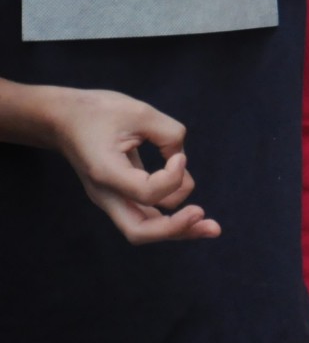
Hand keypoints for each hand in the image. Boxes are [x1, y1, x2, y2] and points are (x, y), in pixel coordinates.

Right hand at [44, 87, 221, 243]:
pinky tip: (193, 213)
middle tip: (207, 221)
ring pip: (144, 229)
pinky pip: (146, 216)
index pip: (146, 192)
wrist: (65, 119)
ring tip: (209, 224)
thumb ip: (169, 134)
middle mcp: (106, 194)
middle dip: (176, 229)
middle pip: (140, 231)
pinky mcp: (121, 195)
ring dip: (178, 228)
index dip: (173, 176)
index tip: (179, 156)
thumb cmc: (100, 112)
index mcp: (105, 172)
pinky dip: (170, 218)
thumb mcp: (139, 112)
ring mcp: (112, 198)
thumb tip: (182, 160)